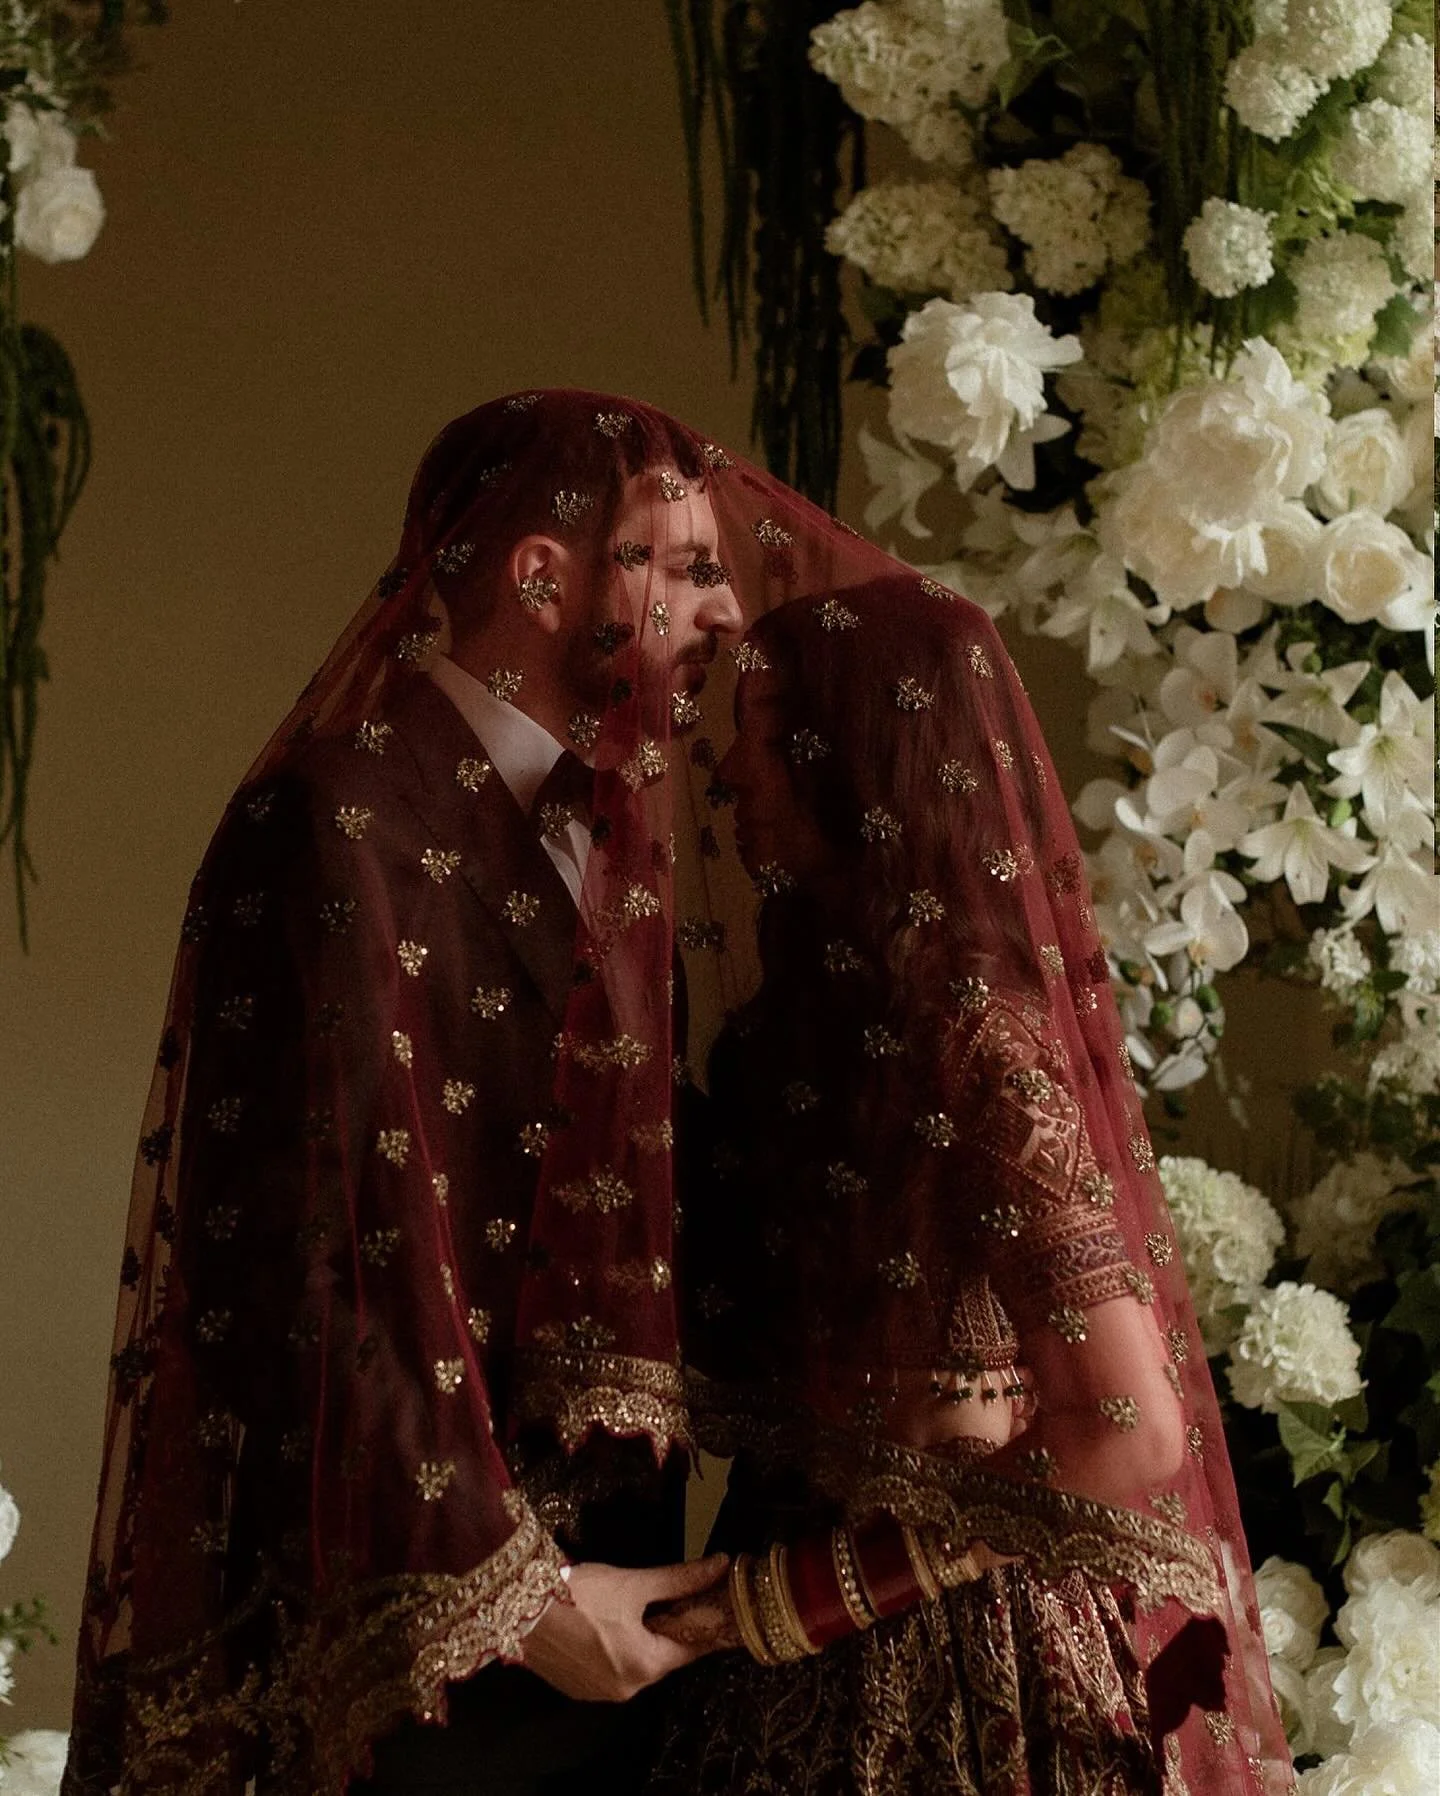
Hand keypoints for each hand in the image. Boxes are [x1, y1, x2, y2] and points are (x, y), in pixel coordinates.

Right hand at [518, 1554, 728, 1701]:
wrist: (518, 1608)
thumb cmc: (579, 1594)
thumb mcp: (634, 1583)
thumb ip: (680, 1579)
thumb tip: (721, 1566)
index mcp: (645, 1666)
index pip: (690, 1650)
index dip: (702, 1626)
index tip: (713, 1609)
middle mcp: (626, 1689)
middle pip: (661, 1657)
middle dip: (667, 1629)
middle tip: (669, 1599)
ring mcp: (599, 1693)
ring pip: (634, 1664)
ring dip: (639, 1640)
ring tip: (634, 1609)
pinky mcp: (577, 1689)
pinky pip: (609, 1670)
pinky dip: (614, 1651)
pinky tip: (605, 1626)